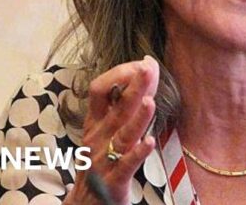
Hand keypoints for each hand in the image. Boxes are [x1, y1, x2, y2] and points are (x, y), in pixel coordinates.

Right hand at [64, 56, 159, 204]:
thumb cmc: (100, 163)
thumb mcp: (106, 133)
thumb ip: (122, 107)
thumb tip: (143, 76)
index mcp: (94, 123)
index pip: (100, 90)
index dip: (119, 75)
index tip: (142, 64)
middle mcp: (97, 138)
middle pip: (116, 108)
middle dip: (133, 87)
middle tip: (148, 68)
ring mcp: (104, 160)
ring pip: (122, 135)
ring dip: (137, 118)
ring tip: (150, 102)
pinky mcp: (114, 181)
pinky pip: (126, 166)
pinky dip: (137, 153)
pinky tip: (149, 142)